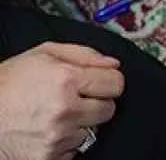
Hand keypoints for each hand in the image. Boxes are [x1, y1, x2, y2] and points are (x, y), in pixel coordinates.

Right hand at [0, 43, 123, 159]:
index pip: (116, 83)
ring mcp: (56, 137)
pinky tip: (47, 130)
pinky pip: (73, 150)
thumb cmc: (8, 83)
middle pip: (108, 109)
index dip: (108, 81)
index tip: (98, 82)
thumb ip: (84, 55)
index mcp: (66, 80)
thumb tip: (112, 64)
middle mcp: (64, 110)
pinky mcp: (48, 157)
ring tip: (54, 114)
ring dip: (79, 123)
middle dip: (96, 102)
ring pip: (91, 131)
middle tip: (75, 99)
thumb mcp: (43, 54)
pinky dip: (65, 141)